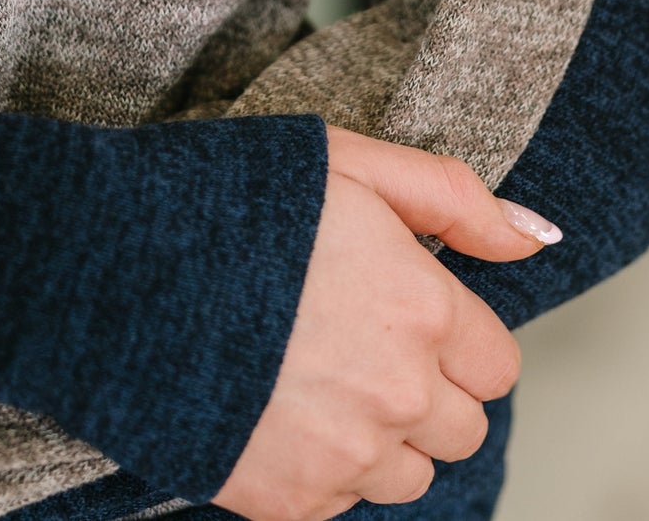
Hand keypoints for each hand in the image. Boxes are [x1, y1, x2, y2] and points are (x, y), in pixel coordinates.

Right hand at [210, 124, 561, 520]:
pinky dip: (318, 467)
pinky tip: (273, 405)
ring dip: (378, 437)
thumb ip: (453, 199)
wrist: (112, 265)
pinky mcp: (285, 501)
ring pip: (406, 476)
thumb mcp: (351, 162)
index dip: (453, 336)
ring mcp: (342, 457)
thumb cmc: (232, 200)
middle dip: (425, 391)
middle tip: (355, 339)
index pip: (495, 366)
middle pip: (461, 429)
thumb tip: (536, 236)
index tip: (405, 312)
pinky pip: (338, 503)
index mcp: (422, 310)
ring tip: (311, 373)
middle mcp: (398, 396)